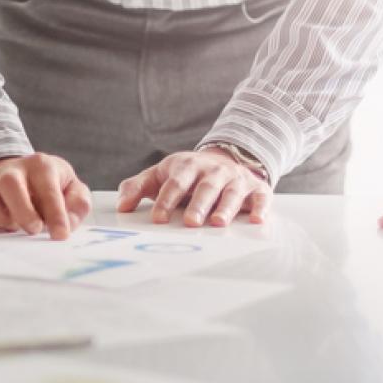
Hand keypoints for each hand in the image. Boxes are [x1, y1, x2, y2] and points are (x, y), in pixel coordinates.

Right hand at [0, 154, 90, 238]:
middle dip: (22, 211)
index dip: (55, 214)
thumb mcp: (72, 190)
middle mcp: (11, 170)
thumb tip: (67, 222)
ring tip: (12, 227)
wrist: (19, 177)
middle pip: (9, 183)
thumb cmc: (49, 188)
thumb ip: (78, 204)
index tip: (60, 235)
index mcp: (40, 166)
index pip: (48, 189)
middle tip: (33, 229)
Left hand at [118, 148, 270, 227]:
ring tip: (218, 223)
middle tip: (189, 222)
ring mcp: (235, 179)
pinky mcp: (256, 188)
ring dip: (226, 207)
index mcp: (187, 167)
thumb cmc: (187, 175)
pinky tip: (258, 220)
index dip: (165, 200)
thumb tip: (121, 206)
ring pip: (231, 192)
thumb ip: (138, 187)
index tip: (157, 218)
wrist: (226, 159)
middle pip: (204, 187)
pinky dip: (261, 208)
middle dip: (197, 204)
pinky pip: (261, 197)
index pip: (175, 184)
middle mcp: (212, 171)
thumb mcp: (161, 175)